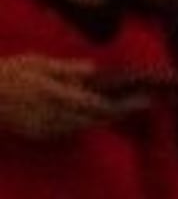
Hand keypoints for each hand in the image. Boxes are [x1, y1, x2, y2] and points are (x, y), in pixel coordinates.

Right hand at [0, 54, 146, 140]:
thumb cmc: (9, 73)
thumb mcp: (38, 63)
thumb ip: (67, 69)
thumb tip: (93, 68)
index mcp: (55, 94)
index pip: (99, 105)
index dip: (124, 105)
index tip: (143, 99)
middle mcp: (54, 115)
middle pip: (97, 119)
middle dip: (120, 112)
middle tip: (139, 103)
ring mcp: (47, 128)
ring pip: (87, 127)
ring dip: (104, 118)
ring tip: (121, 107)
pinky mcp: (41, 135)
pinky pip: (71, 130)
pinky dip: (84, 122)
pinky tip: (93, 115)